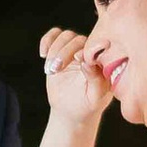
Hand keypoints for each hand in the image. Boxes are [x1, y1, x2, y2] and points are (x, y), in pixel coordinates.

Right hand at [38, 26, 108, 140]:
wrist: (70, 111)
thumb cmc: (87, 106)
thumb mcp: (94, 98)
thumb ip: (95, 80)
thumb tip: (86, 62)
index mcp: (104, 62)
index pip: (96, 47)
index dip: (85, 50)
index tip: (77, 59)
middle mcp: (90, 53)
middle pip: (78, 40)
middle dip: (65, 52)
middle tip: (56, 69)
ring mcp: (75, 50)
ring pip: (66, 36)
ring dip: (55, 49)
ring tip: (51, 70)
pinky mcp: (60, 50)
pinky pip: (54, 35)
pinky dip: (47, 40)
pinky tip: (43, 54)